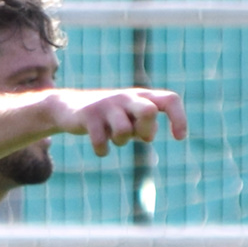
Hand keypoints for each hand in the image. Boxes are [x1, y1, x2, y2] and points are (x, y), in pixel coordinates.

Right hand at [47, 87, 187, 155]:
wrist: (68, 107)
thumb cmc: (108, 116)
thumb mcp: (130, 118)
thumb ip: (145, 126)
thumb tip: (149, 135)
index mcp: (142, 96)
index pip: (170, 100)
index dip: (179, 118)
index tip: (179, 138)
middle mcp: (126, 97)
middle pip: (149, 111)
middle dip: (145, 128)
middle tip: (138, 135)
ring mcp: (106, 105)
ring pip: (124, 130)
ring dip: (120, 141)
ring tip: (114, 139)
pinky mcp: (88, 115)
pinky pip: (101, 141)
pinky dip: (102, 150)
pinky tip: (101, 149)